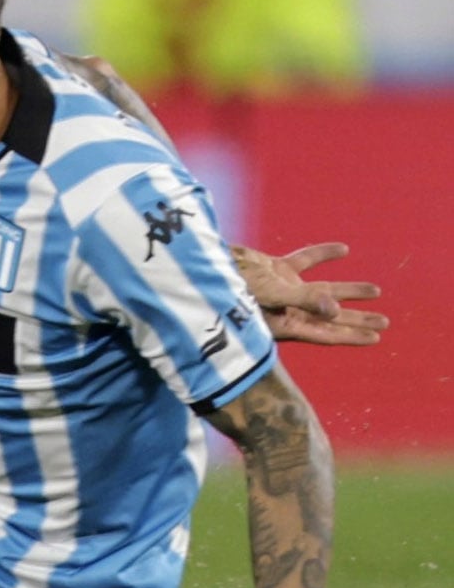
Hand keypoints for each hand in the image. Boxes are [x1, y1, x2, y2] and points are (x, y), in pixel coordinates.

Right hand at [235, 243, 388, 346]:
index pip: (327, 332)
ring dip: (348, 290)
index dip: (352, 335)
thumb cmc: (232, 287)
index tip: (377, 337)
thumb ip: (303, 300)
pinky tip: (344, 250)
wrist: (203, 268)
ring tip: (376, 291)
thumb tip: (336, 309)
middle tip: (384, 321)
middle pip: (331, 316)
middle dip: (357, 318)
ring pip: (323, 289)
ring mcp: (282, 288)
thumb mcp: (270, 295)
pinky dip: (324, 255)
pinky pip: (304, 261)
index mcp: (287, 322)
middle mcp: (288, 308)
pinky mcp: (274, 269)